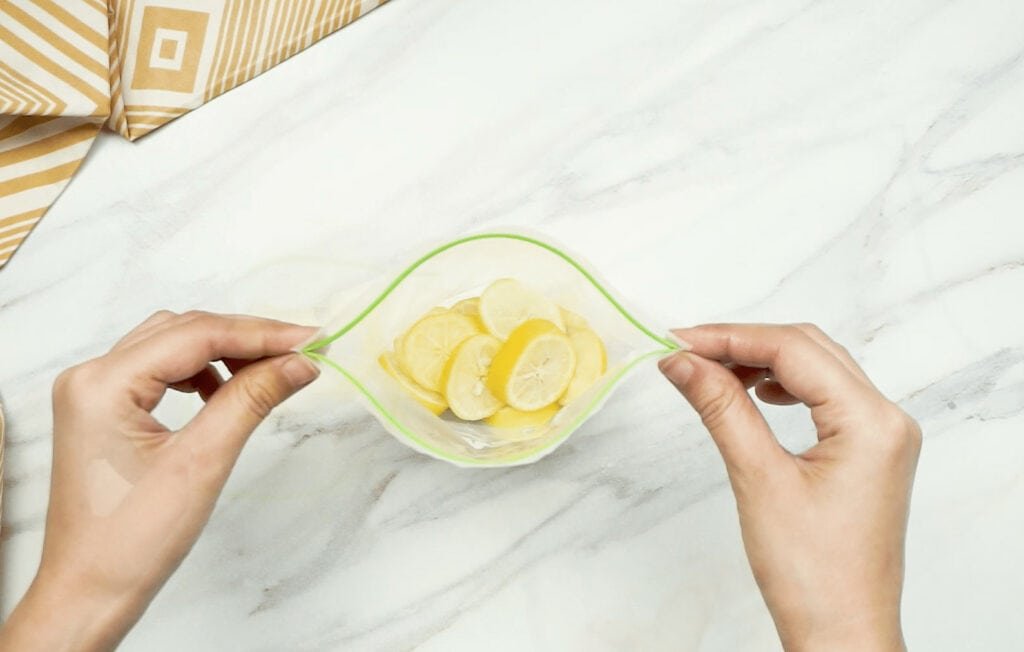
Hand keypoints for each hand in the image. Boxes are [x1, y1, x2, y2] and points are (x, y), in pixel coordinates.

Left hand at [0, 311, 319, 651]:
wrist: (91, 592)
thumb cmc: (132, 540)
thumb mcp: (202, 461)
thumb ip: (252, 399)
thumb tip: (299, 363)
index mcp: (102, 384)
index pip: (196, 335)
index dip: (260, 333)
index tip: (311, 338)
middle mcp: (91, 377)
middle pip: (183, 331)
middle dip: (246, 338)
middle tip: (302, 351)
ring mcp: (94, 393)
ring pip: (172, 346)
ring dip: (225, 352)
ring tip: (271, 372)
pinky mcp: (104, 410)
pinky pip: (160, 371)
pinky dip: (202, 373)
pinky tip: (228, 392)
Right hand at [659, 324, 920, 651]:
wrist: (841, 632)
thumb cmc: (811, 574)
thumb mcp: (758, 479)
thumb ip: (721, 408)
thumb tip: (681, 362)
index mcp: (872, 422)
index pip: (794, 351)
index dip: (730, 338)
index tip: (677, 340)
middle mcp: (887, 419)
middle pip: (809, 349)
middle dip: (743, 343)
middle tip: (685, 351)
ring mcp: (882, 434)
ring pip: (817, 368)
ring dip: (762, 361)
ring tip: (710, 370)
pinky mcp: (868, 450)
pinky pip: (825, 395)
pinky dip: (783, 384)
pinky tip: (752, 391)